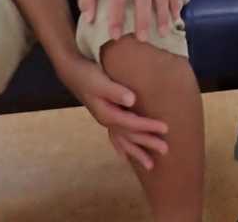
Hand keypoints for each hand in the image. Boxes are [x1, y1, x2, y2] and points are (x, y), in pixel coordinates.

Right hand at [59, 56, 169, 170]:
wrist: (72, 72)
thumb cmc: (87, 75)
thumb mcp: (100, 82)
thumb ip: (115, 91)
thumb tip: (132, 101)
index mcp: (107, 114)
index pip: (132, 123)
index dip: (149, 126)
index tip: (165, 129)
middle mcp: (106, 120)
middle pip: (130, 135)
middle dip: (147, 143)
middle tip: (165, 151)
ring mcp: (105, 119)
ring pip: (123, 140)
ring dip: (136, 151)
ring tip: (149, 165)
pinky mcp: (105, 115)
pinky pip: (115, 136)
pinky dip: (121, 147)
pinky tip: (124, 156)